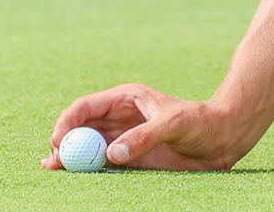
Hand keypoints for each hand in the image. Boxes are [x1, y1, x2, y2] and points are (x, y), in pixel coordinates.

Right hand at [43, 83, 244, 171]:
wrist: (221, 139)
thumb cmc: (200, 122)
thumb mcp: (173, 125)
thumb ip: (144, 137)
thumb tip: (112, 153)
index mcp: (126, 99)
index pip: (87, 107)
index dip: (68, 122)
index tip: (60, 140)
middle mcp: (119, 118)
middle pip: (81, 128)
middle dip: (63, 142)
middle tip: (52, 161)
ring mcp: (122, 138)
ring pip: (87, 146)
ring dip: (70, 156)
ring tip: (52, 168)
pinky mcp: (130, 157)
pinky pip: (101, 163)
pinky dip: (85, 169)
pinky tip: (71, 175)